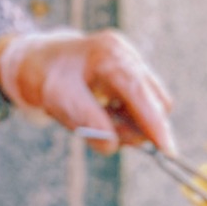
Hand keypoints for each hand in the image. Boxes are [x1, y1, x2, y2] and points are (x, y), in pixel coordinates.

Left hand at [0, 29, 175, 154]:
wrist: (38, 63)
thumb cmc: (46, 79)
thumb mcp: (58, 101)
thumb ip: (86, 120)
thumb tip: (112, 144)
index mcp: (109, 54)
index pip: (139, 91)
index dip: (154, 123)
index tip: (167, 151)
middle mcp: (127, 55)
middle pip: (154, 101)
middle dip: (136, 127)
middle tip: (105, 135)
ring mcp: (133, 64)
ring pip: (150, 107)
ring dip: (127, 125)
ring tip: (95, 119)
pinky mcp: (133, 76)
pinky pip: (140, 107)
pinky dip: (124, 119)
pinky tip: (103, 112)